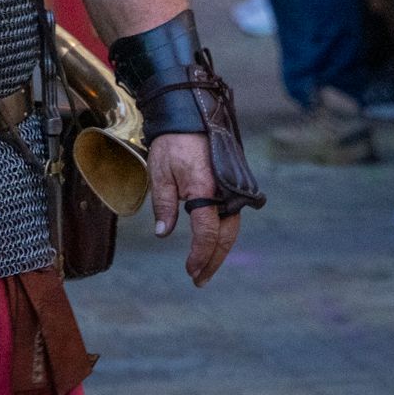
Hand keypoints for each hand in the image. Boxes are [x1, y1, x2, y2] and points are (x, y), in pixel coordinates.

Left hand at [145, 133, 240, 287]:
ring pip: (231, 228)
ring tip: (205, 269)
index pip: (207, 233)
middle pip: (225, 236)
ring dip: (219, 250)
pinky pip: (231, 215)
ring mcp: (232, 189)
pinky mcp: (233, 186)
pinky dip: (223, 233)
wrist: (192, 114)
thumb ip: (164, 205)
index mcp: (206, 190)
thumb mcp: (160, 173)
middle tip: (199, 280)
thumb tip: (163, 234)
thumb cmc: (172, 142)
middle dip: (212, 261)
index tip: (189, 271)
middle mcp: (225, 192)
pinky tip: (212, 245)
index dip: (199, 256)